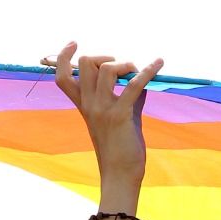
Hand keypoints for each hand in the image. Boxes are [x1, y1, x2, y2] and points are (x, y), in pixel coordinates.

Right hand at [53, 42, 162, 192]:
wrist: (120, 175)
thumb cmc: (121, 149)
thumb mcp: (121, 118)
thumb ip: (128, 97)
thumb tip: (142, 79)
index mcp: (83, 106)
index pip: (62, 76)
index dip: (64, 56)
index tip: (73, 44)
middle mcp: (89, 105)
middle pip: (85, 64)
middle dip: (105, 57)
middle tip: (122, 68)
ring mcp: (103, 110)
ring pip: (106, 68)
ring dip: (124, 64)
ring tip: (137, 72)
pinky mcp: (120, 115)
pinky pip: (133, 84)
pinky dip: (148, 71)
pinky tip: (158, 64)